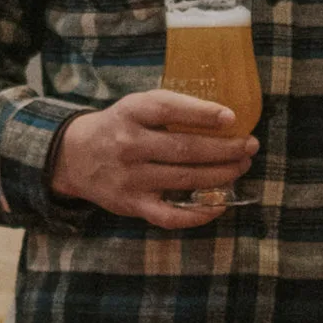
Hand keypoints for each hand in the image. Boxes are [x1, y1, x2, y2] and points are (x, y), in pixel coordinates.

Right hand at [49, 91, 255, 227]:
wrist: (73, 156)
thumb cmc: (119, 127)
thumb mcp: (136, 106)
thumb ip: (171, 109)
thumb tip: (224, 118)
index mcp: (130, 113)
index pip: (168, 109)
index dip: (202, 113)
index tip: (231, 118)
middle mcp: (128, 145)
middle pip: (184, 149)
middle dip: (224, 149)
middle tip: (249, 147)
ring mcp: (130, 178)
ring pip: (184, 180)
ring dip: (220, 175)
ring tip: (240, 167)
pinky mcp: (132, 204)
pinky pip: (170, 216)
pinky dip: (198, 214)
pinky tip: (220, 205)